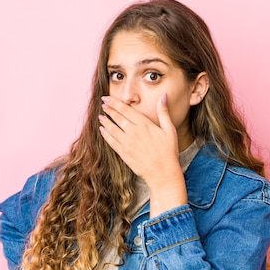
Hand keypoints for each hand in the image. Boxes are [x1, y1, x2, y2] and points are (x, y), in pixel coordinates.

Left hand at [99, 94, 187, 216]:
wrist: (162, 173)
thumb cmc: (168, 152)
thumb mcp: (170, 130)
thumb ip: (164, 112)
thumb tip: (163, 96)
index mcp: (144, 124)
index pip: (125, 110)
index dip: (114, 103)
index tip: (107, 98)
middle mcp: (134, 132)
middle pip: (117, 117)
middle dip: (108, 109)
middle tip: (102, 104)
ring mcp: (127, 143)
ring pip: (112, 129)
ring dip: (105, 121)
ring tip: (100, 116)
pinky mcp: (124, 153)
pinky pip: (111, 142)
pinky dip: (106, 135)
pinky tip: (102, 130)